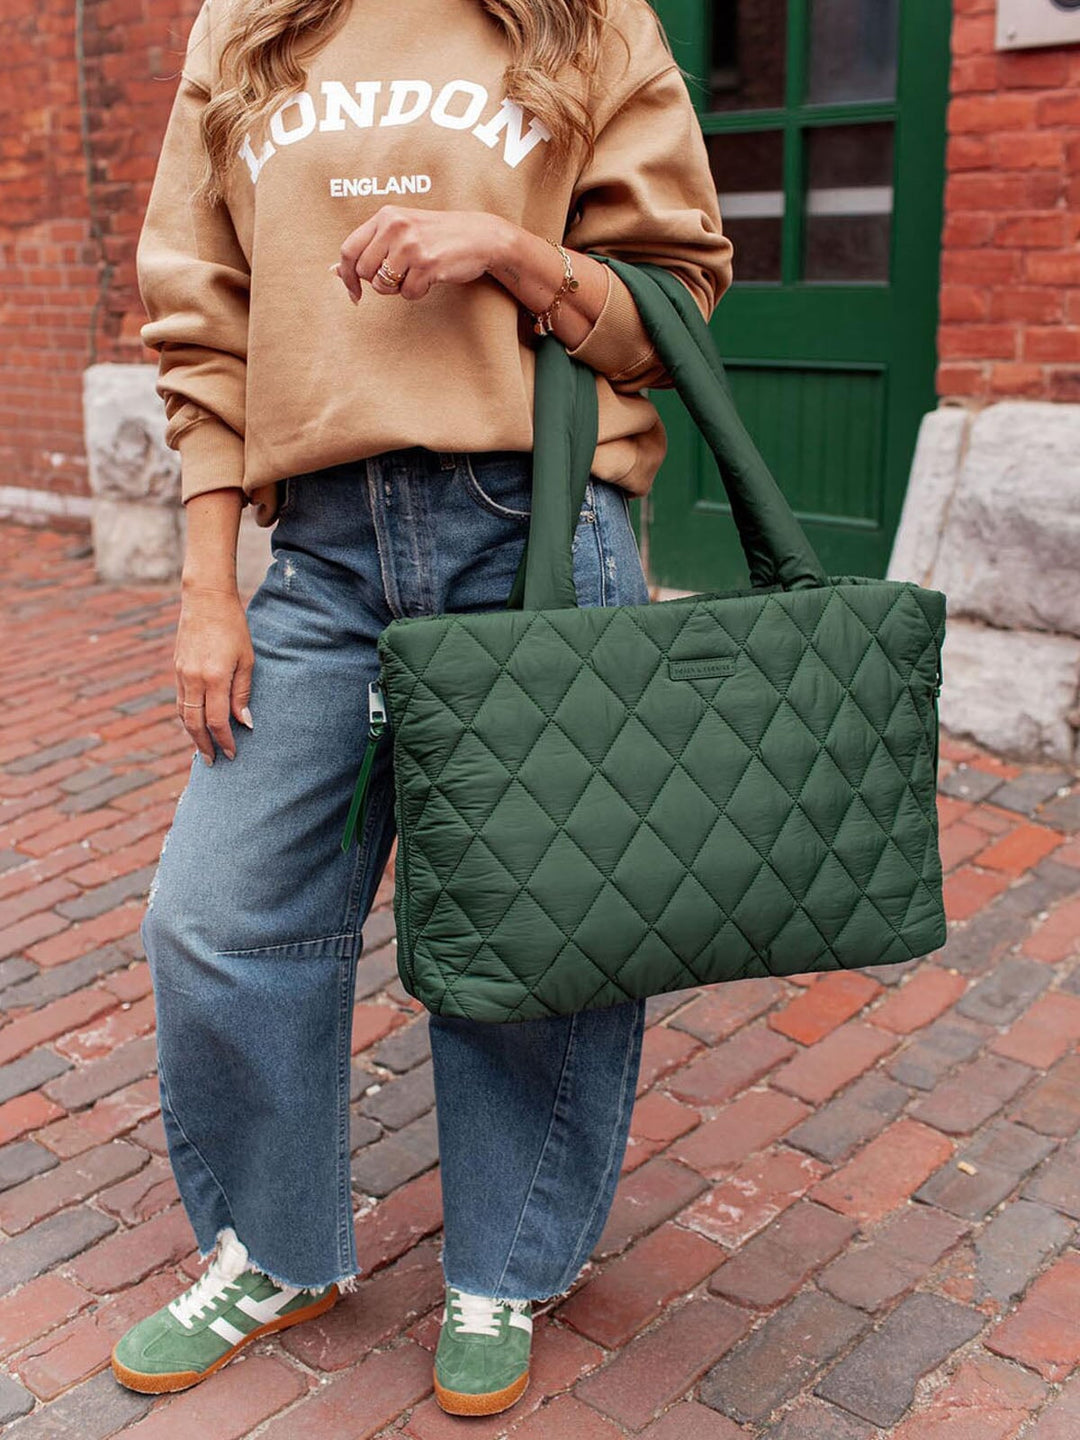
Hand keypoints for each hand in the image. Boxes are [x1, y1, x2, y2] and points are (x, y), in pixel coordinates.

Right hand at [174, 585, 254, 765]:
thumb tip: (244, 722)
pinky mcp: (176, 668)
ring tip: (203, 749)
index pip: (218, 721)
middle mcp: (193, 679)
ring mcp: (181, 674)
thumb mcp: (247, 659)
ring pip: (183, 714)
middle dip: (204, 745)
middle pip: (195, 723)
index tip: (233, 755)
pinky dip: (186, 717)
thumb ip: (243, 692)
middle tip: (213, 763)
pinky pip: (179, 700)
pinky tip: (195, 724)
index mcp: (214, 678)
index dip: (225, 741)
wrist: (206, 599)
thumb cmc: (233, 627)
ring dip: (192, 734)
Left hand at [331, 206, 509, 302]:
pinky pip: (408, 293)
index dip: (345, 276)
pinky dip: (419, 292)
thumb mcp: (401, 230)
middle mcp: (395, 227)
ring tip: (418, 272)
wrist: (479, 236)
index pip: (348, 250)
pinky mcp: (427, 263)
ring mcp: (411, 245)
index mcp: (385, 216)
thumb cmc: (437, 236)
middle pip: (365, 272)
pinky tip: (432, 277)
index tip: (353, 293)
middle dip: (380, 282)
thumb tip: (333, 270)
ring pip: (384, 286)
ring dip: (400, 288)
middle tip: (400, 275)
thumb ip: (371, 246)